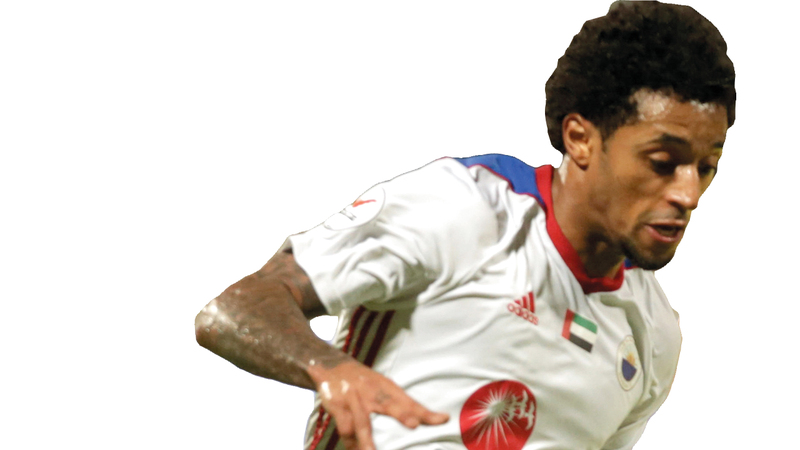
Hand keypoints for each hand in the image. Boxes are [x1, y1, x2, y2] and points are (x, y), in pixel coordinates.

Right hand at [308, 360, 449, 449]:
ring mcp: (354, 398)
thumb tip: (429, 420)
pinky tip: (352, 443)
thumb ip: (403, 406)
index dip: (426, 412)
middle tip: (414, 424)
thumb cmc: (364, 382)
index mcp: (387, 388)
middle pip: (390, 404)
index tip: (443, 419)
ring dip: (367, 437)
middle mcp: (373, 392)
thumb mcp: (383, 388)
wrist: (331, 365)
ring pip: (363, 421)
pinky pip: (343, 423)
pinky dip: (348, 434)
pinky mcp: (337, 404)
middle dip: (402, 414)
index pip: (410, 401)